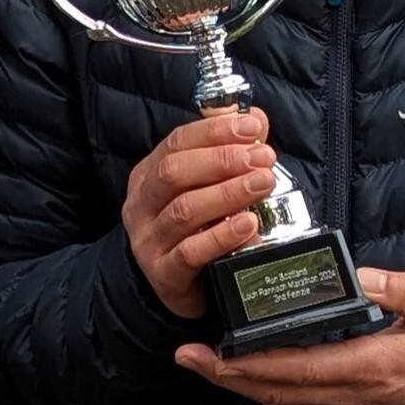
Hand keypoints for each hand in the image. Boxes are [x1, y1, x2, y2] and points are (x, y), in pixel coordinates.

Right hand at [123, 108, 282, 318]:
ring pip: (184, 211)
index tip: (252, 127)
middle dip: (223, 160)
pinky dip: (223, 236)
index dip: (215, 132)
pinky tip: (248, 224)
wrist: (180, 287)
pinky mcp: (164, 273)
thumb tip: (254, 118)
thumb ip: (228, 151)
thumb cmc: (197, 229)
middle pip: (174, 172)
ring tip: (262, 184)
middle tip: (262, 158)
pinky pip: (191, 252)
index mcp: (149, 175)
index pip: (177, 142)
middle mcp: (142, 205)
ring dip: (228, 193)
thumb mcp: (206, 186)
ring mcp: (149, 240)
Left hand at [174, 267, 404, 404]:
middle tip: (186, 355)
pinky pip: (291, 402)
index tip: (213, 350)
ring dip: (237, 384)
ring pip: (278, 399)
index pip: (297, 366)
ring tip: (199, 361)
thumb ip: (400, 289)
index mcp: (367, 365)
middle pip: (275, 387)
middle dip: (226, 374)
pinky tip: (237, 373)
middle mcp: (347, 392)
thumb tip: (362, 274)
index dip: (251, 363)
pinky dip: (260, 388)